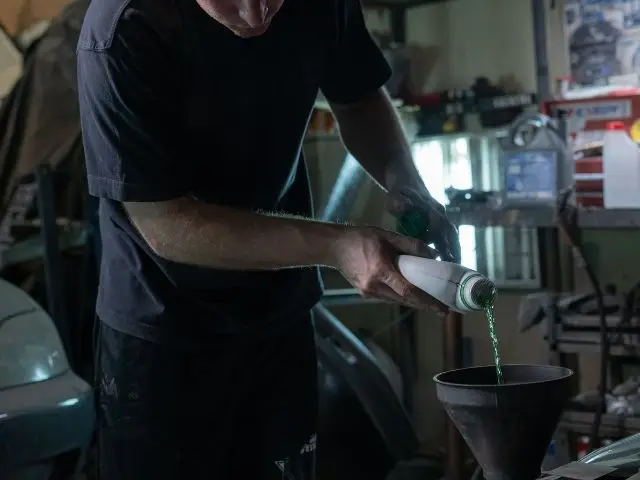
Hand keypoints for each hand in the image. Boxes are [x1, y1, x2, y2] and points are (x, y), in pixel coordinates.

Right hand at [333, 226, 447, 312]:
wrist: (334, 246)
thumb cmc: (361, 238)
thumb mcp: (388, 236)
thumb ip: (411, 245)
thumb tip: (432, 255)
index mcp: (381, 271)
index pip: (408, 291)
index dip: (427, 301)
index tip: (441, 308)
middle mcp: (375, 286)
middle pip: (405, 300)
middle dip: (424, 305)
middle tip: (442, 309)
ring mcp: (368, 292)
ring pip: (397, 300)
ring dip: (414, 302)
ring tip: (430, 302)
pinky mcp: (365, 293)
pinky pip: (388, 298)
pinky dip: (401, 296)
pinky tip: (410, 294)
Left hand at [388, 185, 460, 262]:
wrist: (407, 181)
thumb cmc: (400, 191)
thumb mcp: (395, 196)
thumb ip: (398, 202)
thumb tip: (405, 206)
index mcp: (431, 208)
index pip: (438, 227)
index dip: (441, 243)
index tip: (442, 257)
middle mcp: (440, 213)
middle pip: (451, 234)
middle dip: (454, 251)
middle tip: (455, 269)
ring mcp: (442, 216)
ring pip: (453, 235)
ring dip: (456, 250)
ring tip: (456, 269)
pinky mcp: (441, 221)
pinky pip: (449, 235)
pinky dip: (452, 247)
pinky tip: (450, 261)